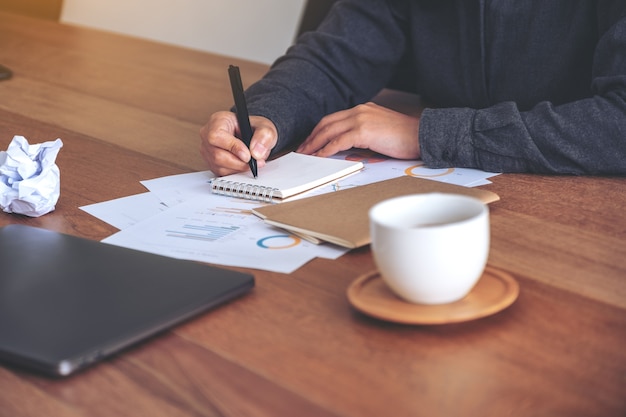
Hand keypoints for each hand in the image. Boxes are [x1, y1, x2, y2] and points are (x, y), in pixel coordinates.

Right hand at [199, 111, 277, 175]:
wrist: (252, 135)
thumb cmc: (253, 128)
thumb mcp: (264, 127)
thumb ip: (264, 136)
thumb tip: (256, 153)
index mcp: (218, 121)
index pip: (216, 136)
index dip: (232, 147)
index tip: (247, 155)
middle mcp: (208, 135)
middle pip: (217, 155)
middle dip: (239, 162)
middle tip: (255, 162)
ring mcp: (208, 150)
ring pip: (219, 166)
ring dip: (239, 168)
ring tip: (252, 163)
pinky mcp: (211, 163)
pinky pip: (221, 173)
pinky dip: (236, 171)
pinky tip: (244, 165)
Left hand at [296, 102, 420, 158]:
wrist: (421, 135)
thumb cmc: (405, 137)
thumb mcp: (380, 130)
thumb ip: (364, 132)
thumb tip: (349, 145)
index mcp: (362, 109)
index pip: (333, 118)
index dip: (319, 131)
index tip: (310, 141)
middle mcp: (359, 110)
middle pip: (326, 123)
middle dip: (312, 137)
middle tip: (302, 149)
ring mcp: (360, 119)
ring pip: (328, 131)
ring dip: (314, 144)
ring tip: (305, 155)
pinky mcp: (363, 131)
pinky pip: (337, 142)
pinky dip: (326, 150)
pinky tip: (319, 157)